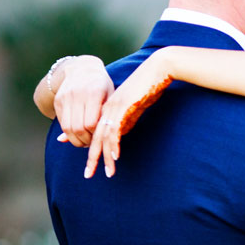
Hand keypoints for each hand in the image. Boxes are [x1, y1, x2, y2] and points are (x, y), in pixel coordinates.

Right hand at [54, 56, 113, 146]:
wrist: (83, 69)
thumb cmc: (102, 86)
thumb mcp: (108, 98)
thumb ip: (102, 118)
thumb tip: (95, 137)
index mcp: (94, 93)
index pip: (91, 123)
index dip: (94, 135)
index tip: (99, 138)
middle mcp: (78, 95)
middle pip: (77, 128)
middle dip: (84, 140)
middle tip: (91, 143)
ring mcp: (65, 97)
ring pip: (67, 127)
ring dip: (75, 139)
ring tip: (83, 140)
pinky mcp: (57, 100)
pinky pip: (61, 122)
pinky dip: (68, 132)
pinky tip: (77, 133)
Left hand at [85, 51, 173, 177]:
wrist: (157, 70)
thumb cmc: (150, 86)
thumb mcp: (136, 107)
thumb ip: (126, 119)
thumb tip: (120, 134)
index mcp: (108, 108)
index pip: (95, 132)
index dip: (89, 147)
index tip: (88, 162)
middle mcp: (107, 109)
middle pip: (94, 138)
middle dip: (92, 158)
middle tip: (88, 174)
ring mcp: (114, 108)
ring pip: (104, 137)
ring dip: (105, 157)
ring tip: (108, 172)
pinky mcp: (123, 107)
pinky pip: (115, 130)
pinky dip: (114, 145)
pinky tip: (115, 156)